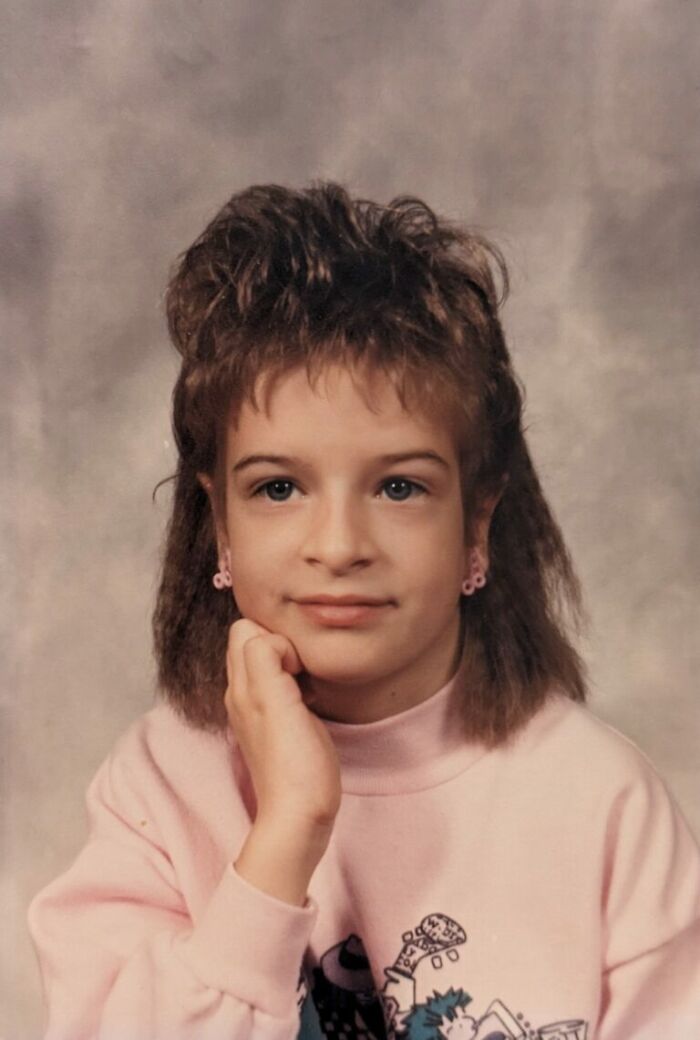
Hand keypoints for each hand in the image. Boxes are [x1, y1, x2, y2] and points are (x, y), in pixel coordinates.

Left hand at [225, 618, 341, 830]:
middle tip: (303, 670)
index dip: (274, 635)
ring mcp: (258, 712)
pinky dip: (297, 684)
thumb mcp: (277, 702)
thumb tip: (275, 642)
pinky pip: (281, 686)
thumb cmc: (294, 765)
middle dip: (281, 644)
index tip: (294, 661)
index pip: (244, 630)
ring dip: (290, 664)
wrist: (299, 817)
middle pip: (253, 642)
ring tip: (307, 685)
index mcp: (241, 686)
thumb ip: (266, 660)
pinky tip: (310, 702)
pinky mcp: (277, 726)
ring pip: (268, 664)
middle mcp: (243, 695)